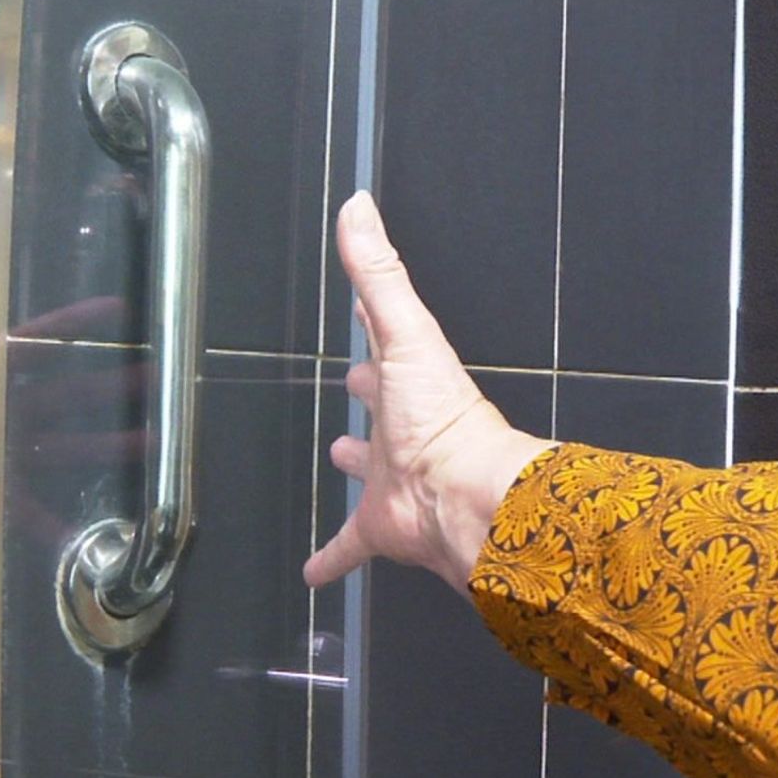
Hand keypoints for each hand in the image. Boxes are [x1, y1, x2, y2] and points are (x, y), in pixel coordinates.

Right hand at [305, 193, 553, 591]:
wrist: (465, 499)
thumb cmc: (443, 418)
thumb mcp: (406, 333)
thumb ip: (378, 272)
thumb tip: (359, 205)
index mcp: (409, 383)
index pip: (387, 345)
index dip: (372, 326)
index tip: (358, 309)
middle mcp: (404, 429)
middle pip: (383, 407)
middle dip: (367, 394)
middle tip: (351, 384)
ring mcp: (394, 479)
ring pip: (372, 469)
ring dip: (359, 463)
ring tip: (339, 456)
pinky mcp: (384, 526)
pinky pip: (350, 545)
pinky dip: (330, 558)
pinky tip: (311, 573)